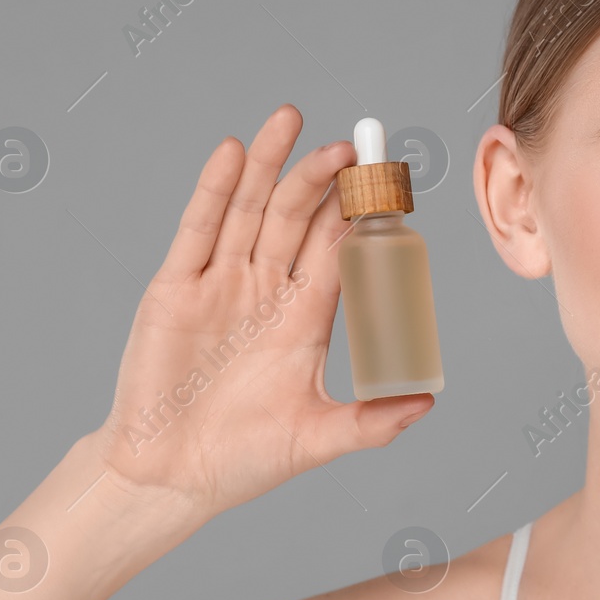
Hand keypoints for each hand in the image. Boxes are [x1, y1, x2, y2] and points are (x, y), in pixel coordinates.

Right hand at [88, 104, 434, 521]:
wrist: (171, 478)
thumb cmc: (243, 460)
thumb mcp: (317, 438)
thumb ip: (371, 421)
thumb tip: (428, 404)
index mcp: (305, 319)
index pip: (337, 251)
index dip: (359, 216)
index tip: (387, 182)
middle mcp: (266, 292)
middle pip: (298, 219)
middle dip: (323, 181)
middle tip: (353, 146)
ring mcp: (221, 285)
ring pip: (250, 211)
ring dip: (272, 166)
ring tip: (293, 120)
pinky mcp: (176, 289)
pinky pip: (198, 230)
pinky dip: (215, 190)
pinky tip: (233, 152)